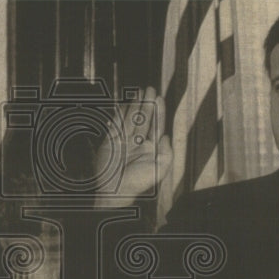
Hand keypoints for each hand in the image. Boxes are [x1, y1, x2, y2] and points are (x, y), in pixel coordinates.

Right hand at [96, 87, 172, 207]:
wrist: (115, 189)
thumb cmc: (138, 182)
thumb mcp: (159, 169)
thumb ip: (167, 152)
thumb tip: (166, 135)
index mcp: (151, 149)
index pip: (156, 126)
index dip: (159, 111)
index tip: (159, 98)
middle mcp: (138, 143)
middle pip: (144, 119)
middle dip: (147, 104)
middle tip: (150, 89)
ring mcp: (125, 141)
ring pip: (131, 118)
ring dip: (135, 105)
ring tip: (139, 92)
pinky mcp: (112, 141)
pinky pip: (117, 123)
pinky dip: (120, 113)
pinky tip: (125, 104)